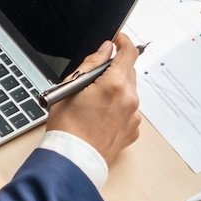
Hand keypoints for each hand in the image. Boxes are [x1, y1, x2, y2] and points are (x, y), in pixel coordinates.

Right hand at [45, 34, 141, 163]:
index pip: (128, 53)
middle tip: (95, 76)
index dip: (123, 42)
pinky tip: (101, 115)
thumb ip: (91, 64)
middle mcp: (130, 99)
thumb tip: (105, 49)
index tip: (117, 40)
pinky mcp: (133, 130)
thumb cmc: (67, 127)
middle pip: (129, 72)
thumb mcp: (71, 87)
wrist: (72, 160)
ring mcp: (133, 116)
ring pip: (129, 91)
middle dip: (115, 68)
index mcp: (115, 85)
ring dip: (117, 89)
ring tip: (94, 100)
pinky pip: (129, 110)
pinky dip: (119, 107)